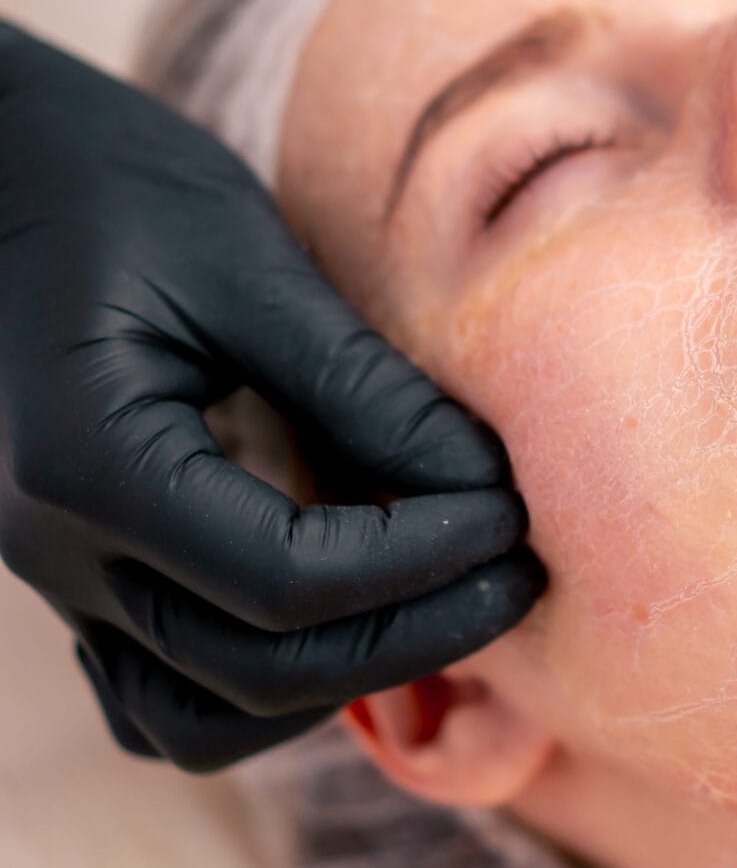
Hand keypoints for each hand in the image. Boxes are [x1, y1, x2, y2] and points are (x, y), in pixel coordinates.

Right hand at [0, 23, 543, 771]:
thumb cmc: (111, 183)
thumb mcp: (248, 262)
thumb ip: (363, 386)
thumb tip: (487, 484)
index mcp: (90, 462)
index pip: (286, 582)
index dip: (422, 562)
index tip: (512, 513)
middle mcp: (56, 546)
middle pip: (257, 669)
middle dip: (413, 635)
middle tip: (516, 575)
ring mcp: (56, 573)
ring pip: (200, 716)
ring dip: (338, 680)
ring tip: (442, 600)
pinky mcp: (78, 569)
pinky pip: (160, 690)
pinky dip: (260, 684)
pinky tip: (344, 615)